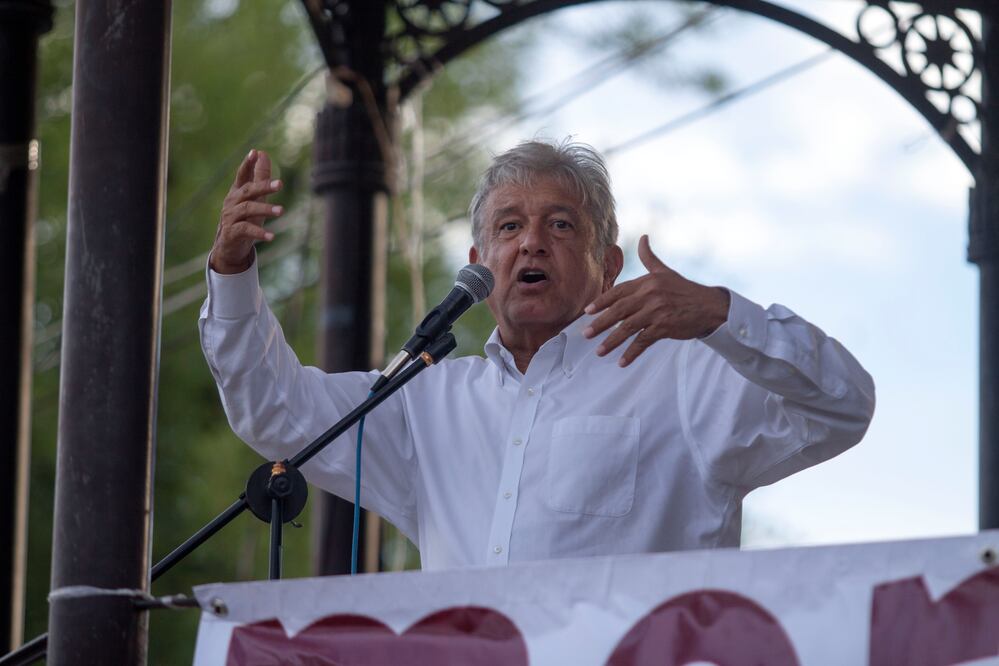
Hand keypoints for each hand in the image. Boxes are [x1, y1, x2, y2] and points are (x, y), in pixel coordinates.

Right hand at [210, 149, 282, 273]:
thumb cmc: (245, 218)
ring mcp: (230, 217)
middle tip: (280, 184)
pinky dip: (259, 232)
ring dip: (265, 209)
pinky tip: (271, 236)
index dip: (247, 164)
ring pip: (248, 209)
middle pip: (248, 191)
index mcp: (237, 192)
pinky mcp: (232, 232)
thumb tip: (263, 153)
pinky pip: (246, 230)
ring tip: (281, 211)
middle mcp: (232, 202)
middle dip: (263, 186)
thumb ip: (258, 177)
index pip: (242, 175)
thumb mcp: (254, 198)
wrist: (230, 246)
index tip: (255, 153)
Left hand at [582, 235, 729, 366]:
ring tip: (599, 351)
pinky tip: (622, 362)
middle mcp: (650, 295)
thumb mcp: (665, 272)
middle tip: (585, 334)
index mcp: (648, 282)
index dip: (602, 302)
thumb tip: (643, 237)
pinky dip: (632, 353)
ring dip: (612, 341)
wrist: (711, 307)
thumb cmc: (685, 290)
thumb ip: (649, 257)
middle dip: (600, 323)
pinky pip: (643, 341)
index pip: (619, 292)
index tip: (587, 311)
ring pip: (628, 328)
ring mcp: (657, 312)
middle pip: (619, 310)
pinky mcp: (665, 327)